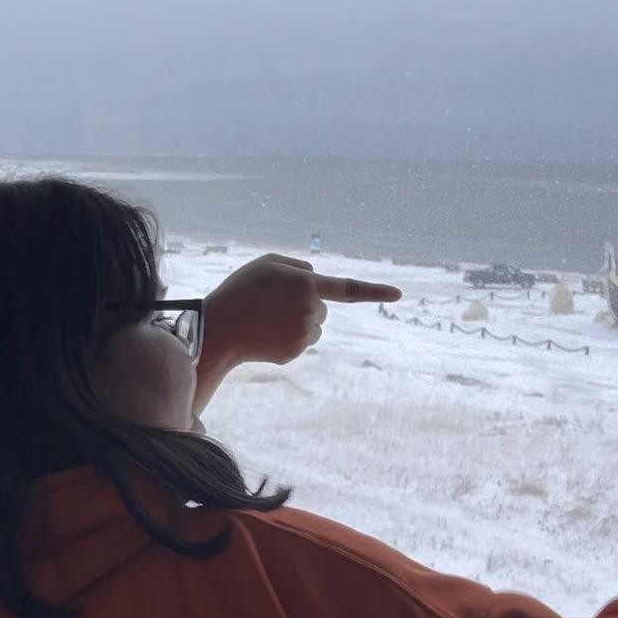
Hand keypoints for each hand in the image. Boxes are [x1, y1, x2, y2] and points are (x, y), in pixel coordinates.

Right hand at [202, 254, 402, 366]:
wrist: (218, 328)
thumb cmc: (241, 290)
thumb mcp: (267, 263)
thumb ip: (298, 267)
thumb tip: (317, 279)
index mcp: (306, 285)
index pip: (349, 289)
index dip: (376, 291)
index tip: (399, 294)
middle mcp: (311, 311)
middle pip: (322, 307)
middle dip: (305, 303)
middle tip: (272, 302)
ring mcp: (304, 335)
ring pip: (314, 326)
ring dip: (297, 320)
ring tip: (267, 318)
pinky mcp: (295, 353)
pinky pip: (301, 341)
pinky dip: (287, 337)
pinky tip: (266, 333)